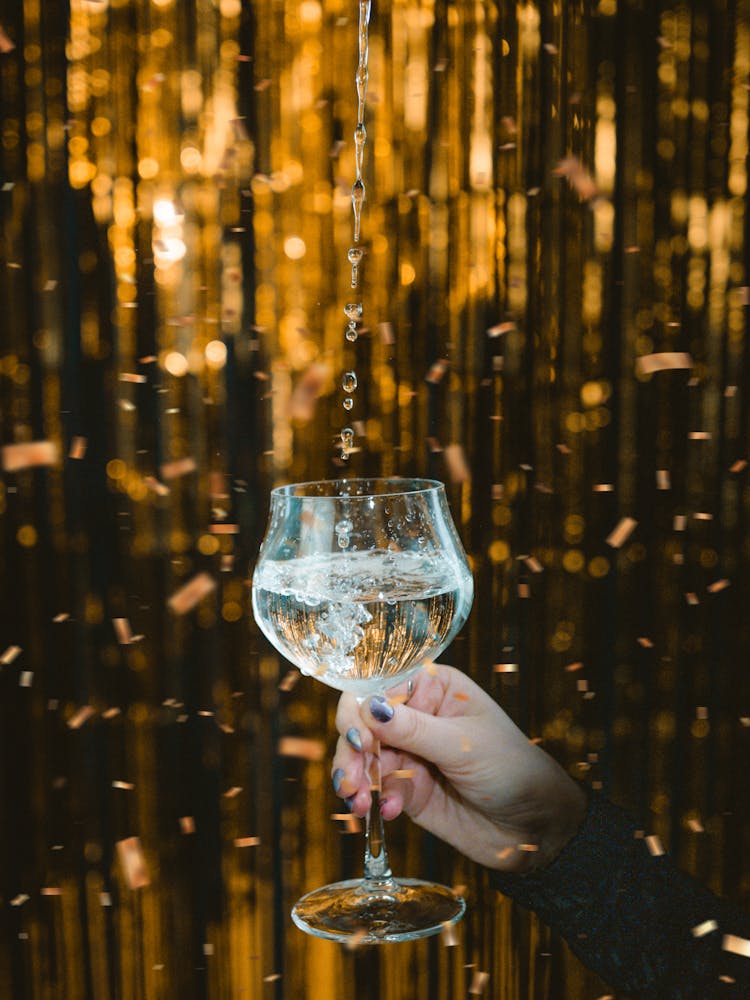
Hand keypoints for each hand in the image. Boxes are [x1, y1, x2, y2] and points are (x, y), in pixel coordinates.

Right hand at [331, 664, 587, 872]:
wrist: (536, 828)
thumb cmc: (513, 770)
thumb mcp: (464, 746)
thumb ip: (414, 730)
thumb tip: (370, 707)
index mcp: (434, 688)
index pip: (381, 687)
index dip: (361, 710)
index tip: (360, 739)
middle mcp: (417, 716)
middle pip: (363, 723)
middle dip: (352, 751)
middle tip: (351, 780)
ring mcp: (410, 754)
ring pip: (364, 759)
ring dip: (356, 780)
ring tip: (358, 803)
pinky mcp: (408, 789)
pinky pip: (377, 790)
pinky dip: (374, 802)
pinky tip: (388, 813)